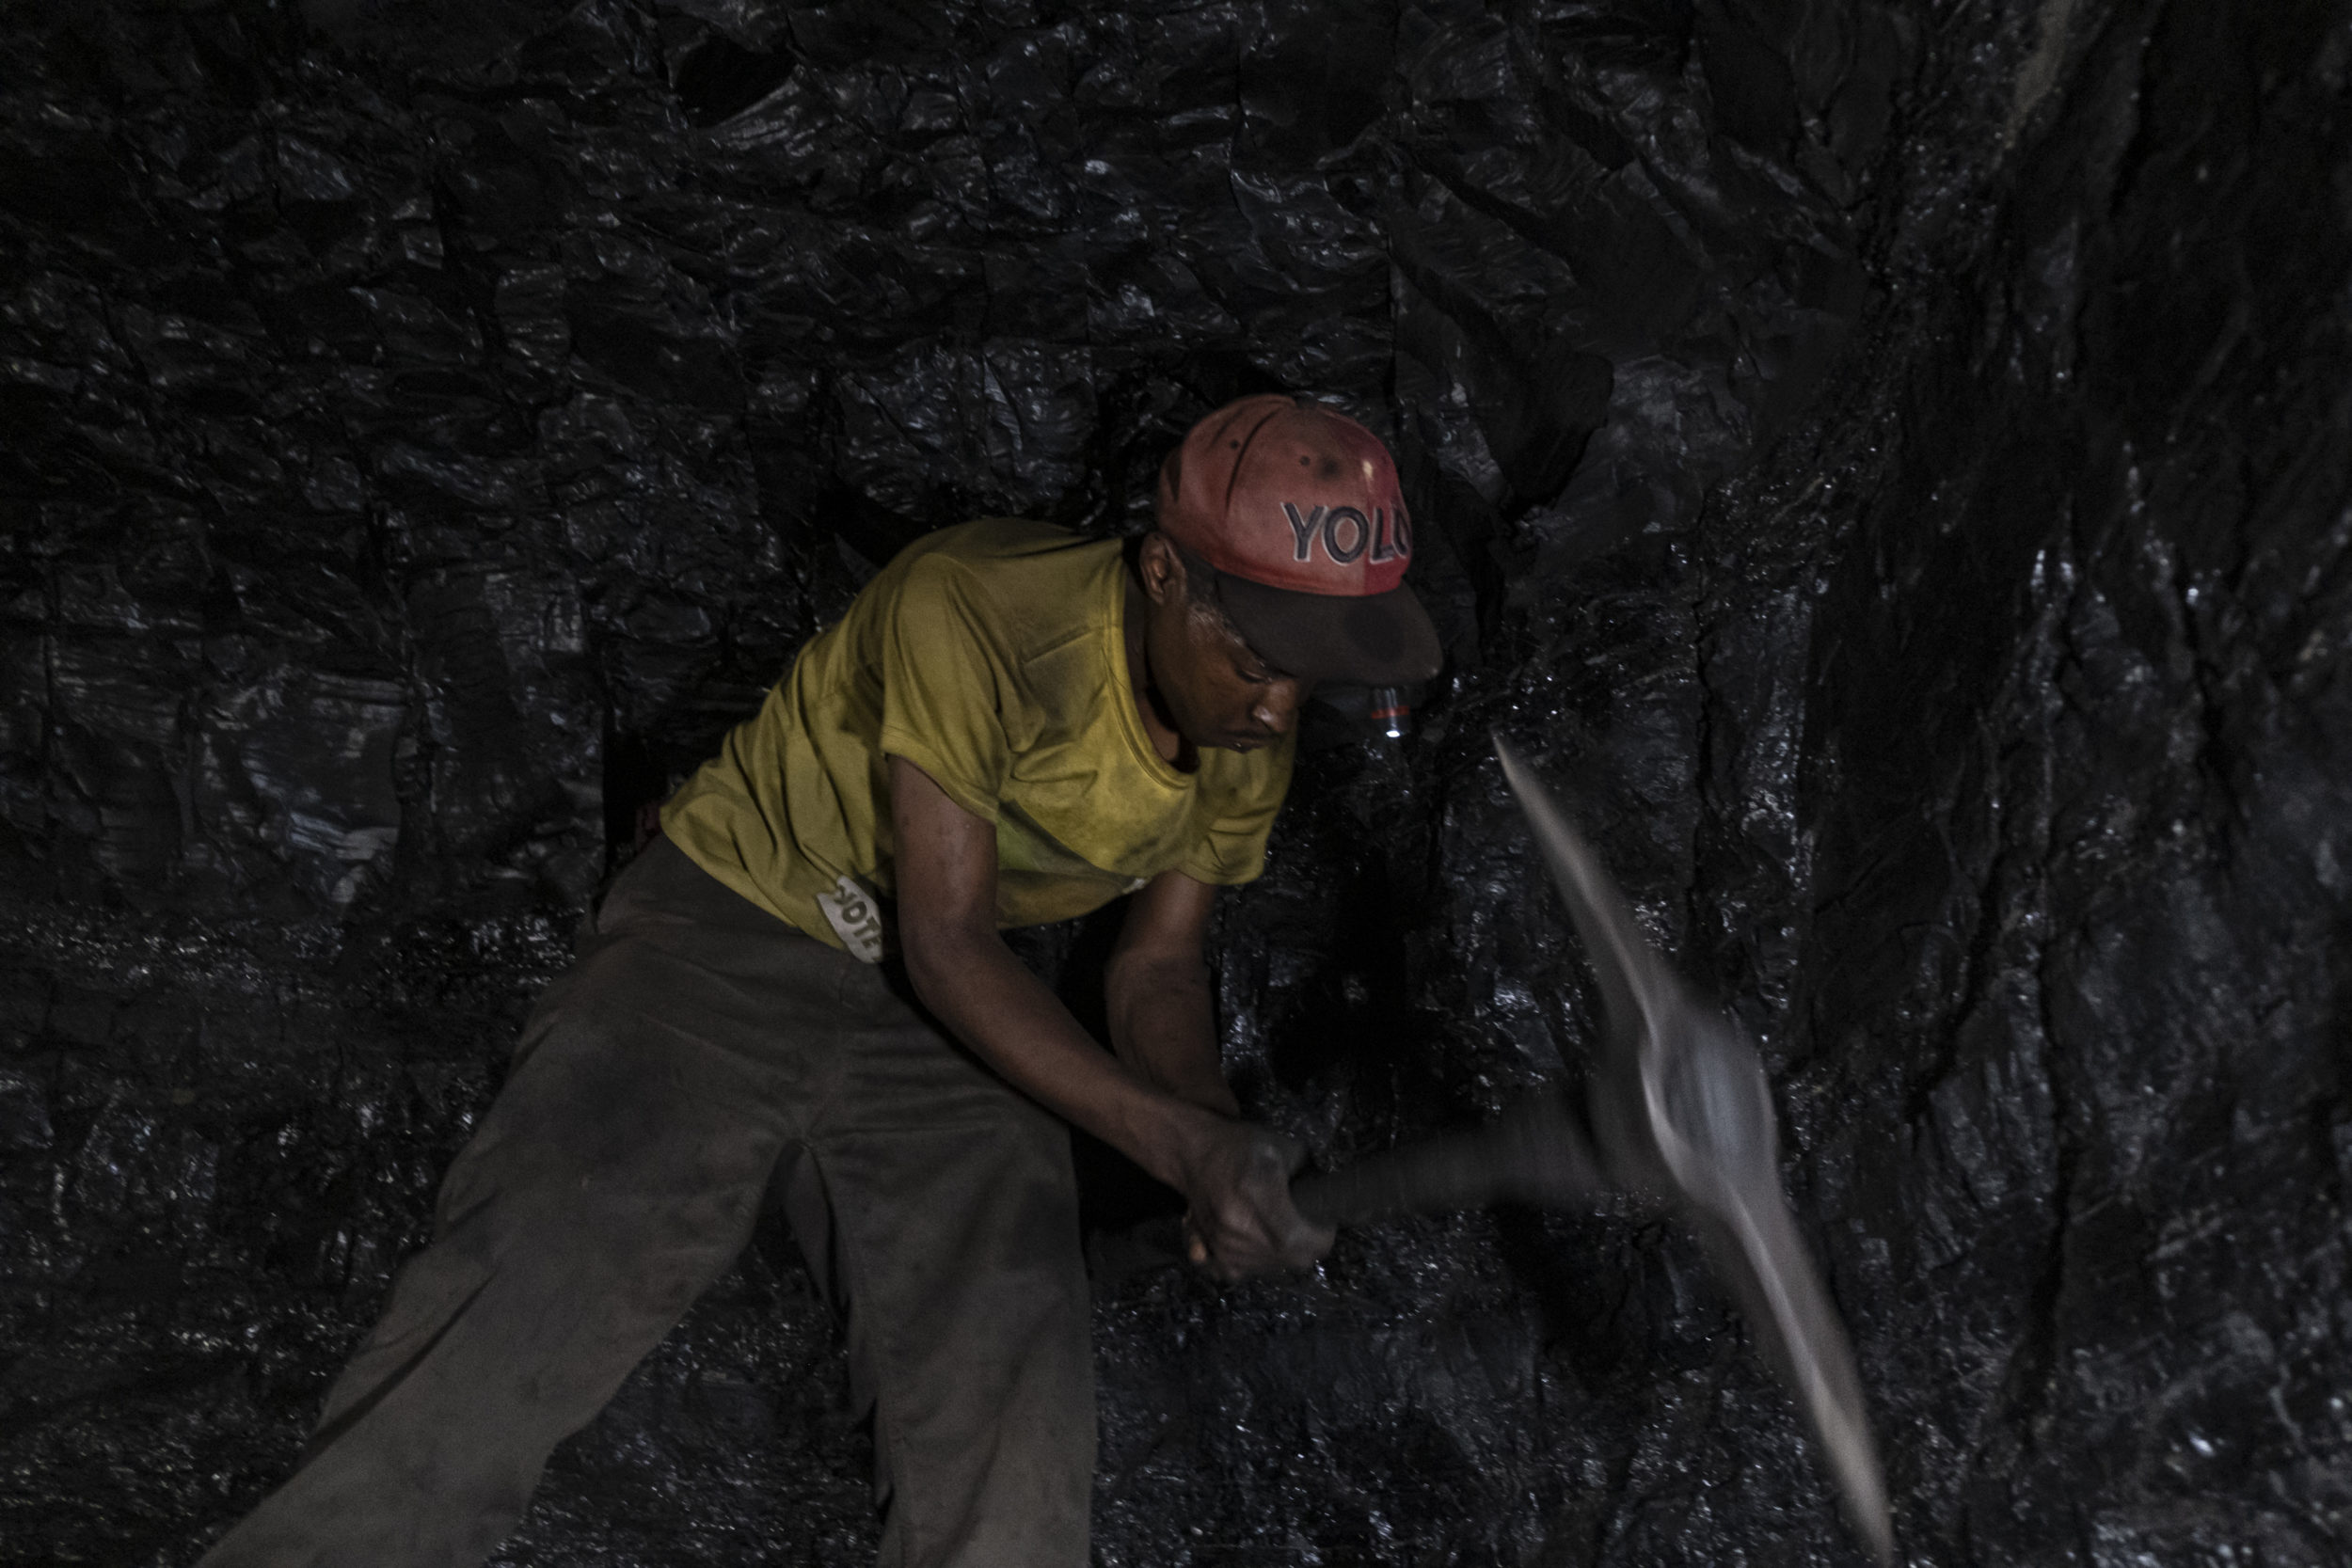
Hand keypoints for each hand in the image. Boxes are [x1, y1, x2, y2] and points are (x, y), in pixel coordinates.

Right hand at [1166, 1110, 1334, 1279]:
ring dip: (1281, 1253)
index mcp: (1258, 1195)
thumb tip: (1333, 1202)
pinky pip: (1240, 1274)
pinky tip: (1253, 1243)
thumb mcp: (1286, 1148)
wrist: (1193, 1153)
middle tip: (1303, 1222)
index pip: (1306, 1240)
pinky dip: (1251, 1263)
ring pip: (1271, 1268)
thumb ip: (1314, 1176)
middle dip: (1307, 1244)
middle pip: (1295, 1259)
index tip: (1323, 1219)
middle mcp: (1238, 1226)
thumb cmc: (1243, 1146)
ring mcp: (1222, 1244)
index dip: (1323, 1233)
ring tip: (1274, 1225)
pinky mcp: (1210, 1254)